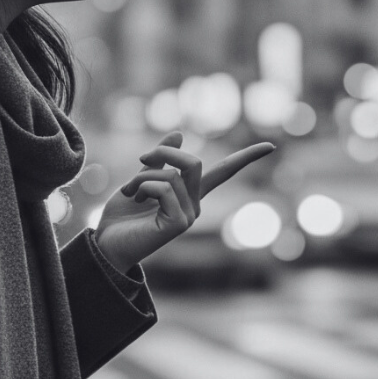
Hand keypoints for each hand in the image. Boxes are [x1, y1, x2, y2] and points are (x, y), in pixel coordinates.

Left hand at [92, 132, 276, 274]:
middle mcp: (195, 205)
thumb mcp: (141, 178)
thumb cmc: (123, 215)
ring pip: (173, 175)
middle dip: (164, 153)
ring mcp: (189, 216)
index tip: (271, 146)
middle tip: (140, 160)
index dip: (247, 158)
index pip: (224, 172)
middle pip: (195, 163)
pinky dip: (144, 187)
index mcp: (190, 194)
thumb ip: (159, 159)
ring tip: (130, 192)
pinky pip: (165, 189)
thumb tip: (178, 134)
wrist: (106, 244)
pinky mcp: (178, 225)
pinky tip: (136, 200)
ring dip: (143, 176)